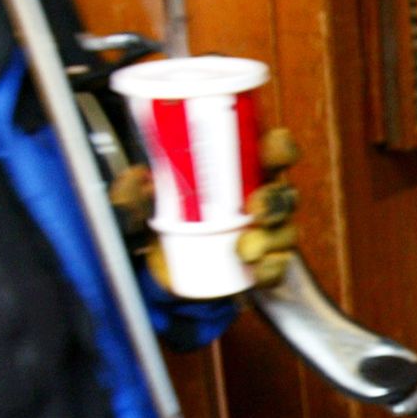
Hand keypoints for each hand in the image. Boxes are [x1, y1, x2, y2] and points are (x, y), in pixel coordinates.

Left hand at [110, 126, 300, 292]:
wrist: (159, 270)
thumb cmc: (158, 223)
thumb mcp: (138, 201)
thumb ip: (130, 191)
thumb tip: (135, 178)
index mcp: (238, 170)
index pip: (269, 151)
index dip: (278, 147)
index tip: (268, 149)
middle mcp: (256, 198)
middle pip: (283, 192)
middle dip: (276, 199)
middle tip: (256, 209)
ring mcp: (262, 234)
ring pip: (286, 230)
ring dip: (274, 238)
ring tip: (246, 249)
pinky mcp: (259, 265)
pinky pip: (279, 267)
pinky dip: (272, 268)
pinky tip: (258, 269)